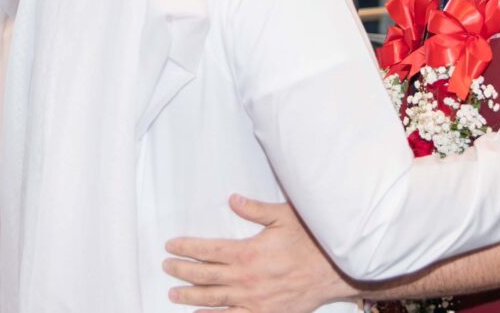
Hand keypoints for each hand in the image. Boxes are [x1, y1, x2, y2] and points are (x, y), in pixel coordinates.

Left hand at [163, 194, 353, 311]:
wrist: (333, 271)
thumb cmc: (310, 242)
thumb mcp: (284, 217)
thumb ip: (256, 209)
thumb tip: (233, 200)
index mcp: (247, 253)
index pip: (207, 250)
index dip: (185, 248)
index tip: (171, 246)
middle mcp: (245, 279)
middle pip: (203, 275)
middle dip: (181, 270)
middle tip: (166, 267)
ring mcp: (252, 300)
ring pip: (211, 300)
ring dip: (189, 296)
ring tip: (173, 293)